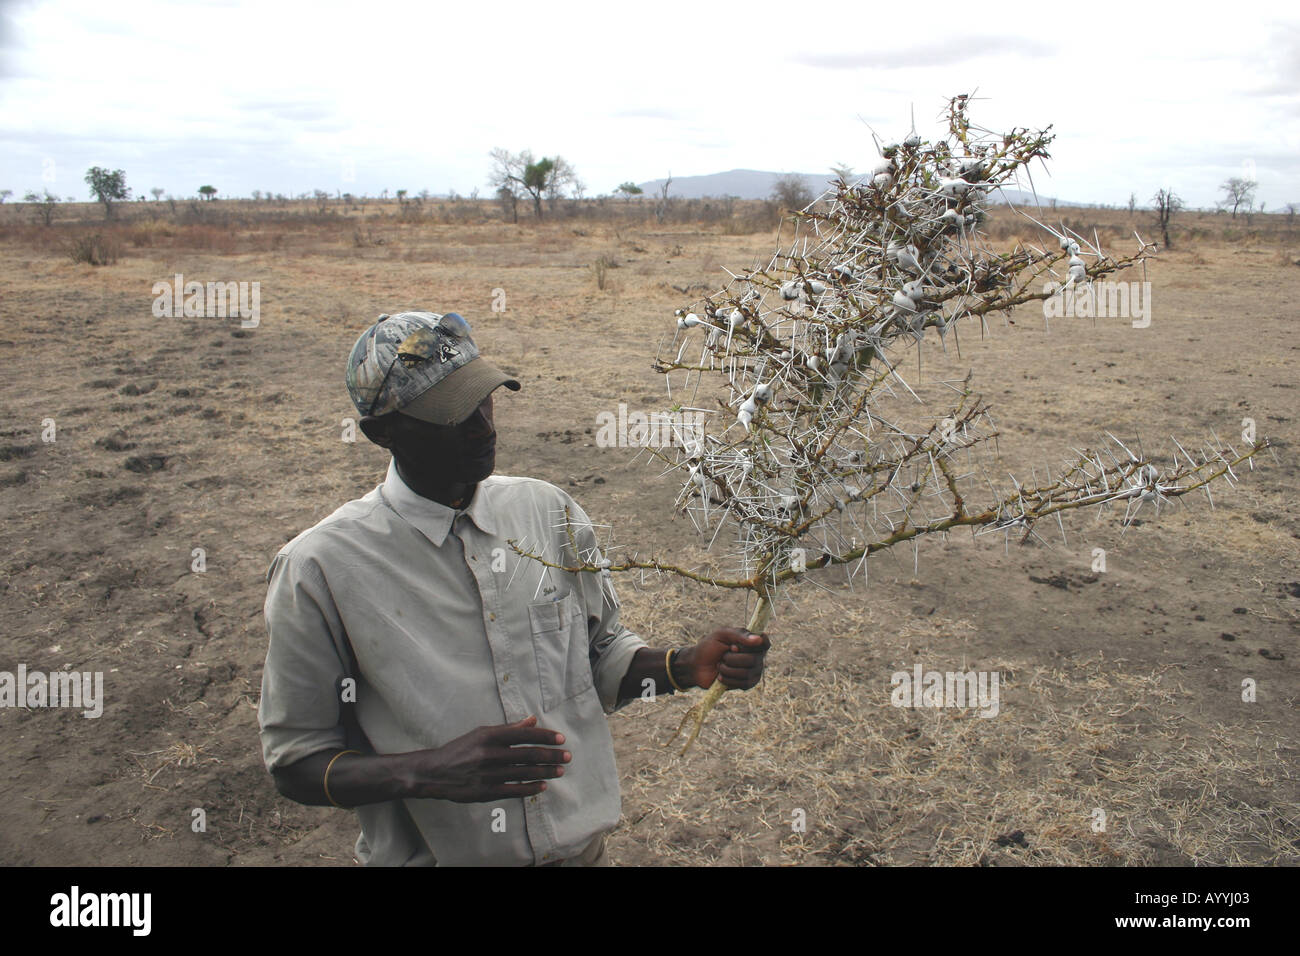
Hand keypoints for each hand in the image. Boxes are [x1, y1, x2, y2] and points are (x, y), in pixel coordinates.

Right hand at [403, 715, 570, 802]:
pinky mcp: (485, 792)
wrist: (435, 772)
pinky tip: (543, 785)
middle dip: (551, 755)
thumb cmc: (462, 749)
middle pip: (528, 755)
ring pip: (524, 773)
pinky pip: (514, 790)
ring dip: (545, 771)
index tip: (561, 739)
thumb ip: (509, 728)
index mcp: (489, 736)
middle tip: (568, 756)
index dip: (545, 736)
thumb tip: (533, 720)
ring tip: (560, 770)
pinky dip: (530, 788)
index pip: (524, 735)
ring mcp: (488, 774)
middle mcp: (489, 754)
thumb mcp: (482, 733)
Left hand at [681, 627, 769, 690]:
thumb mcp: (721, 634)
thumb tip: (758, 639)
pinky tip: (721, 677)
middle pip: (754, 659)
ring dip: (728, 669)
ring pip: (747, 673)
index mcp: (751, 642)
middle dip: (732, 658)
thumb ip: (740, 635)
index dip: (756, 645)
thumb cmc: (709, 647)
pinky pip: (743, 684)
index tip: (739, 644)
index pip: (765, 643)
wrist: (696, 666)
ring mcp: (753, 671)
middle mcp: (756, 656)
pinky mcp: (746, 684)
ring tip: (720, 666)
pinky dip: (728, 680)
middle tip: (723, 655)